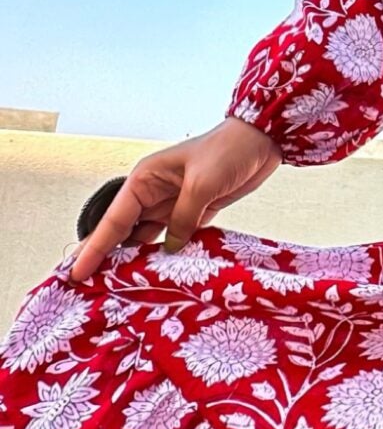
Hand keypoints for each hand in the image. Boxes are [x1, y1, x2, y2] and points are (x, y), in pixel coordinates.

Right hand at [69, 116, 281, 282]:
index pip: (113, 220)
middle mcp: (152, 193)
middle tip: (85, 285)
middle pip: (123, 231)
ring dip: (133, 260)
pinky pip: (171, 240)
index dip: (94, 248)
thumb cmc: (228, 151)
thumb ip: (184, 218)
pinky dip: (162, 256)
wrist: (260, 140)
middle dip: (105, 256)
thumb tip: (170, 250)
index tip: (76, 271)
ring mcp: (171, 205)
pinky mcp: (193, 213)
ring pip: (144, 238)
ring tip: (114, 287)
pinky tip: (155, 274)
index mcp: (145, 179)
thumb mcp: (203, 184)